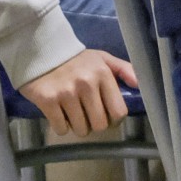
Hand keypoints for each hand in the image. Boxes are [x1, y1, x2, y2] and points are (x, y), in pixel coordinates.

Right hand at [17, 47, 137, 136]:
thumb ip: (123, 69)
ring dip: (77, 126)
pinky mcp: (47, 101)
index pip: (118, 112)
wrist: (41, 50)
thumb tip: (139, 85)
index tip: (106, 116)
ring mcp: (66, 93)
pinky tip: (59, 113)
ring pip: (80, 129)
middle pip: (100, 125)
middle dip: (94, 124)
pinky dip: (60, 126)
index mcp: (103, 74)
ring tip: (72, 113)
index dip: (114, 120)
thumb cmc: (76, 59)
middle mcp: (87, 84)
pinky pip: (61, 128)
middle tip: (87, 115)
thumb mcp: (102, 58)